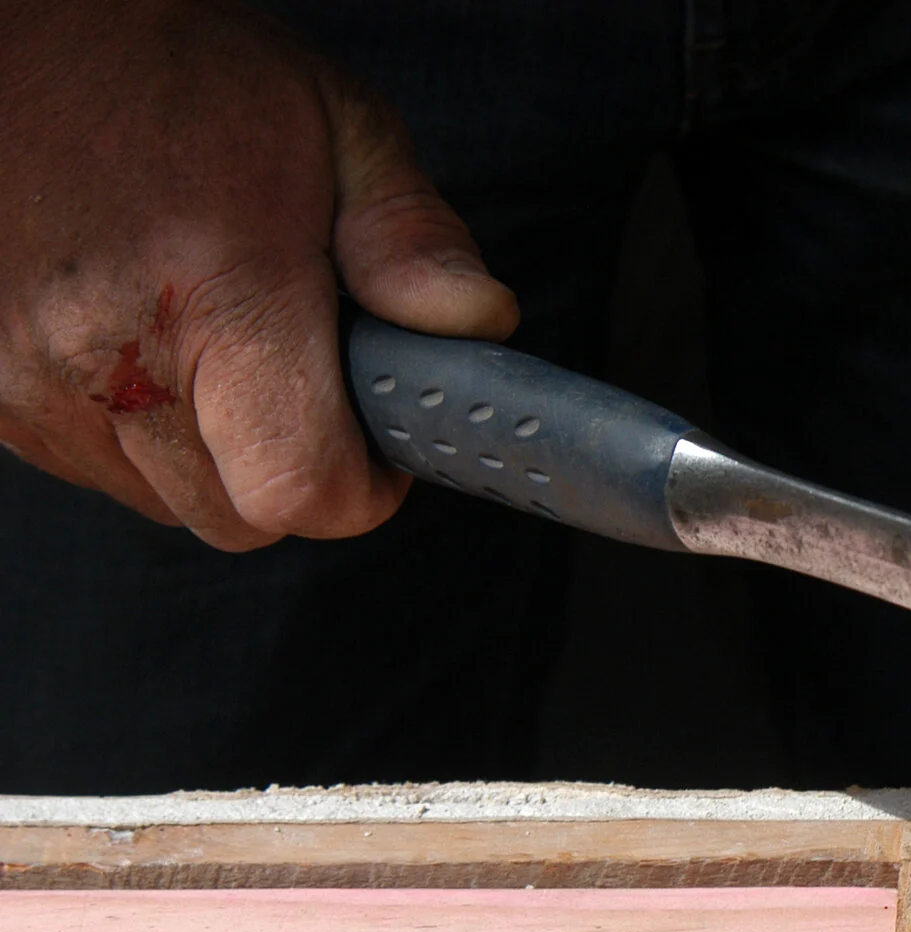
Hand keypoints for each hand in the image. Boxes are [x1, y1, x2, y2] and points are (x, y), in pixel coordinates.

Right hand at [0, 0, 516, 549]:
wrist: (22, 31)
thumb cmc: (181, 73)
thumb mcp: (336, 126)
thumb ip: (414, 239)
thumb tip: (476, 323)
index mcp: (215, 294)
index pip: (302, 491)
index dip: (360, 487)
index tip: (374, 440)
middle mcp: (108, 354)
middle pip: (240, 515)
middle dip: (289, 464)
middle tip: (293, 368)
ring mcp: (27, 380)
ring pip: (164, 498)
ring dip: (205, 448)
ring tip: (205, 330)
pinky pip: (89, 465)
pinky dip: (129, 426)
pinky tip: (138, 333)